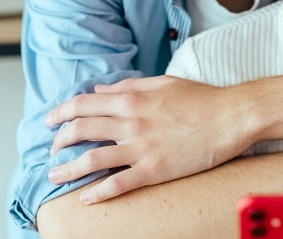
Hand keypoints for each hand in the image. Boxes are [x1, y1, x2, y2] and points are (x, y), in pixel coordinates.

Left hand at [44, 76, 260, 203]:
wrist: (232, 117)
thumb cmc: (202, 98)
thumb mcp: (162, 82)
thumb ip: (128, 86)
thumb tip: (100, 90)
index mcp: (131, 98)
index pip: (83, 104)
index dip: (61, 113)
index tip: (50, 122)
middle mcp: (130, 122)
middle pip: (81, 130)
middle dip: (59, 141)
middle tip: (52, 150)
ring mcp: (141, 147)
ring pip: (92, 159)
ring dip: (68, 169)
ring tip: (55, 175)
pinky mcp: (155, 169)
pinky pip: (119, 183)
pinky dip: (98, 192)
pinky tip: (86, 198)